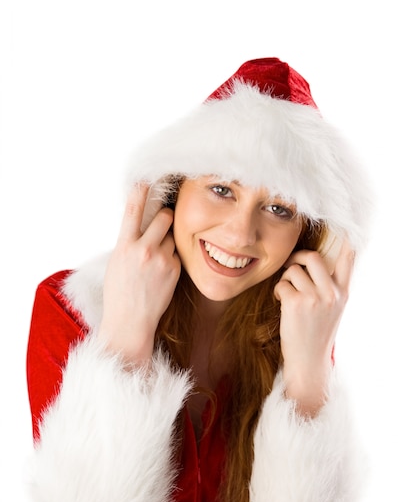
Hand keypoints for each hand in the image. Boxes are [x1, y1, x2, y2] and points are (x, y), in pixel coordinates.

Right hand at [98, 184, 180, 366]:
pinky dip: (172, 258)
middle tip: (164, 219)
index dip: (140, 191)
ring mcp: (162, 260)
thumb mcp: (117, 262)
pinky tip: (162, 273)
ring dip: (168, 240)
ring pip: (173, 236)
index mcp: (125, 246)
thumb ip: (128, 242)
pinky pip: (177, 254)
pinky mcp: (175, 270)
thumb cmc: (119, 292)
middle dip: (166, 215)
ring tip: (157, 258)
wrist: (130, 321)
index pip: (133, 211)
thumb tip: (141, 225)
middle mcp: (144, 250)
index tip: (145, 179)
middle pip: (164, 217)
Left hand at [274, 240, 354, 413]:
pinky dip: (277, 291)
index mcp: (342, 292)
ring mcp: (315, 297)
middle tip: (290, 267)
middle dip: (297, 258)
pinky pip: (281, 284)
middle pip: (312, 257)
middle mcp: (331, 293)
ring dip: (285, 280)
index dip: (345, 240)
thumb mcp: (332, 310)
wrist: (308, 361)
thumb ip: (330, 287)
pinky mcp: (296, 303)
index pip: (348, 260)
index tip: (343, 228)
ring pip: (293, 270)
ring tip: (287, 295)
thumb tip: (315, 263)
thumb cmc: (315, 334)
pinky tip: (281, 303)